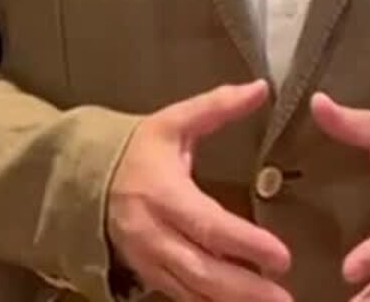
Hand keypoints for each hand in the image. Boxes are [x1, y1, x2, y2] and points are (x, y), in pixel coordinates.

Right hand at [108, 81, 292, 301]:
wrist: (83, 177)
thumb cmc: (137, 149)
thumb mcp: (173, 122)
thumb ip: (217, 106)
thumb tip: (261, 88)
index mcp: (163, 194)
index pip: (209, 225)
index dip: (245, 244)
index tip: (282, 256)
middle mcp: (154, 233)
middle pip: (203, 270)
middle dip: (245, 289)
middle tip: (285, 297)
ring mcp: (149, 260)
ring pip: (193, 291)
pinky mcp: (148, 275)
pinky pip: (181, 297)